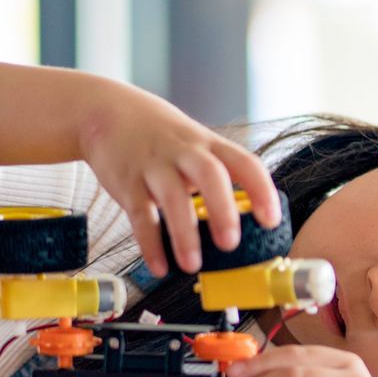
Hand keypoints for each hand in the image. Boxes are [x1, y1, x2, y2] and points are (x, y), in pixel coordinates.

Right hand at [77, 85, 280, 276]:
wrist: (106, 111)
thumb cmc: (161, 136)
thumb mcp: (195, 143)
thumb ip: (217, 176)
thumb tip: (244, 222)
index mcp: (209, 145)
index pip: (244, 163)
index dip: (261, 191)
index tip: (271, 221)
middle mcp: (184, 152)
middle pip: (209, 175)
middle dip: (222, 210)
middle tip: (230, 244)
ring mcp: (154, 166)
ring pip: (172, 197)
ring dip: (184, 234)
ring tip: (191, 265)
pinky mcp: (127, 182)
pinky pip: (140, 215)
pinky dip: (150, 243)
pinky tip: (159, 266)